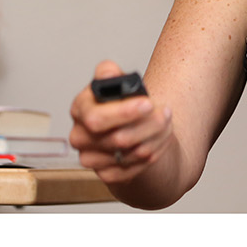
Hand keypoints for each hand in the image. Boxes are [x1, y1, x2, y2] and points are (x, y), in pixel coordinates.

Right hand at [69, 60, 172, 184]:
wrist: (130, 127)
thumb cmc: (122, 102)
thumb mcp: (116, 82)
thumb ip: (109, 73)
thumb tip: (109, 73)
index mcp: (79, 110)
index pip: (96, 118)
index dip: (124, 113)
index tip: (148, 103)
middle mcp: (80, 136)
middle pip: (118, 139)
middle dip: (148, 126)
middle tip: (165, 113)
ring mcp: (91, 158)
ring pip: (132, 153)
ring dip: (157, 136)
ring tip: (166, 121)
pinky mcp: (107, 174)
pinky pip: (136, 168)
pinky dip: (155, 152)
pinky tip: (160, 139)